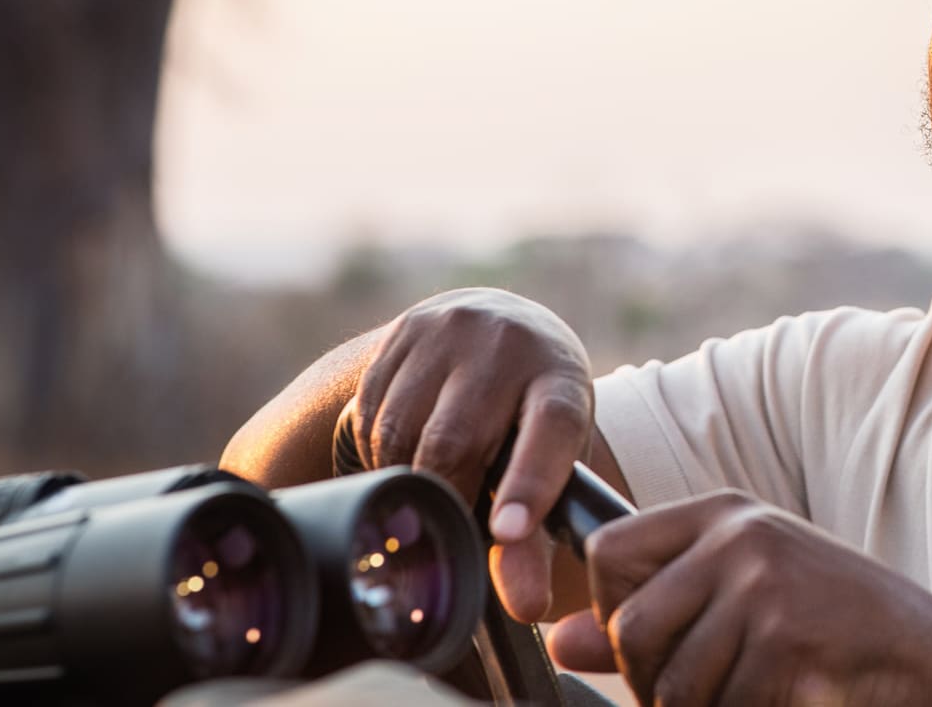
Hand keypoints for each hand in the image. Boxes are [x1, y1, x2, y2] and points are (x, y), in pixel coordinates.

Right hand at [341, 287, 595, 620]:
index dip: (529, 482)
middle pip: (456, 441)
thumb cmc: (533, 413)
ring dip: (405, 476)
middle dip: (444, 494)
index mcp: (560, 379)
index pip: (550, 429)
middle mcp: (507, 345)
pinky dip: (381, 452)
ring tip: (429, 482)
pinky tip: (406, 450)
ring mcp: (450, 332)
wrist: (501, 324)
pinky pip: (371, 414)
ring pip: (402, 431)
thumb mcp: (552, 460)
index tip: (508, 532)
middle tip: (443, 521)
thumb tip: (524, 608)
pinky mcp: (402, 333)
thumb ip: (535, 537)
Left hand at [546, 491, 931, 706]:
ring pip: (669, 683)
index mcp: (723, 514)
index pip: (607, 553)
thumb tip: (558, 641)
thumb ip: (649, 615)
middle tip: (706, 690)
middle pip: (630, 628)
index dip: (611, 612)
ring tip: (754, 692)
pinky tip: (789, 696)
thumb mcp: (740, 603)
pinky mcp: (785, 637)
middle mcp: (739, 536)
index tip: (651, 643)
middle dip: (653, 684)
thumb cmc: (835, 631)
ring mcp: (764, 584)